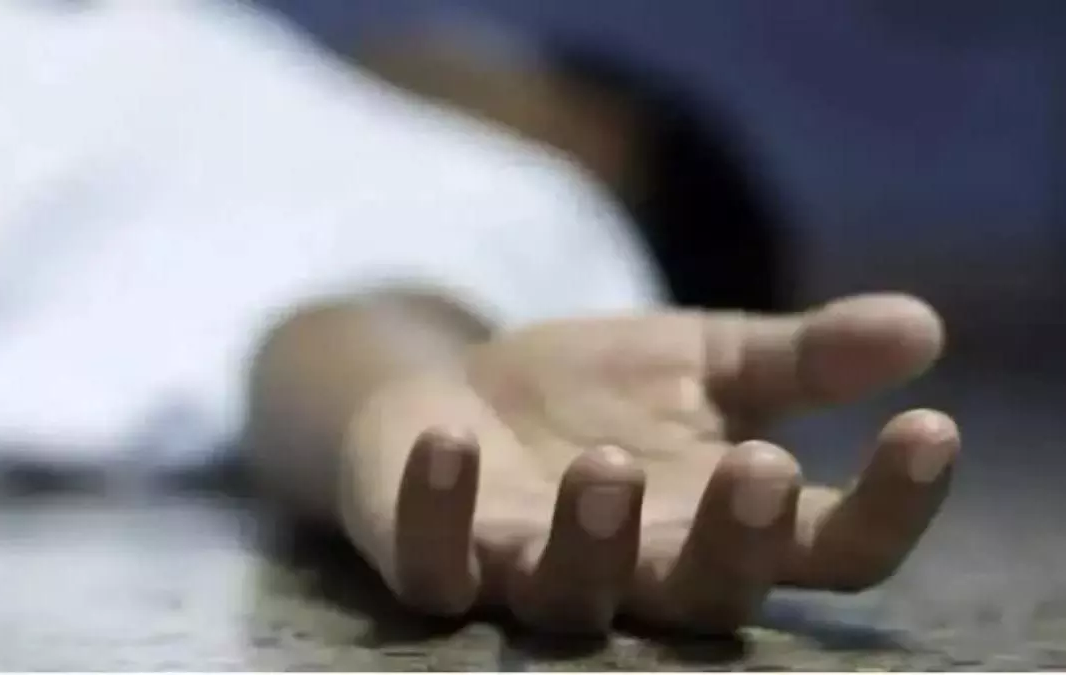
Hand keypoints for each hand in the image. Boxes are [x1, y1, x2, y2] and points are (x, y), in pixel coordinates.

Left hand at [337, 294, 956, 633]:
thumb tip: (922, 325)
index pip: (831, 551)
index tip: (930, 429)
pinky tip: (449, 443)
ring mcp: (533, 572)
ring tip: (610, 464)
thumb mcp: (705, 358)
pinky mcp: (441, 554)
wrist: (465, 390)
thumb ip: (800, 356)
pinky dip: (439, 514)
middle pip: (709, 597)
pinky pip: (436, 565)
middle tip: (766, 467)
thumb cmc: (597, 389)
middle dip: (738, 542)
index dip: (890, 507)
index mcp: (720, 525)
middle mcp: (640, 571)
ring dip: (594, 540)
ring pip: (575, 598)